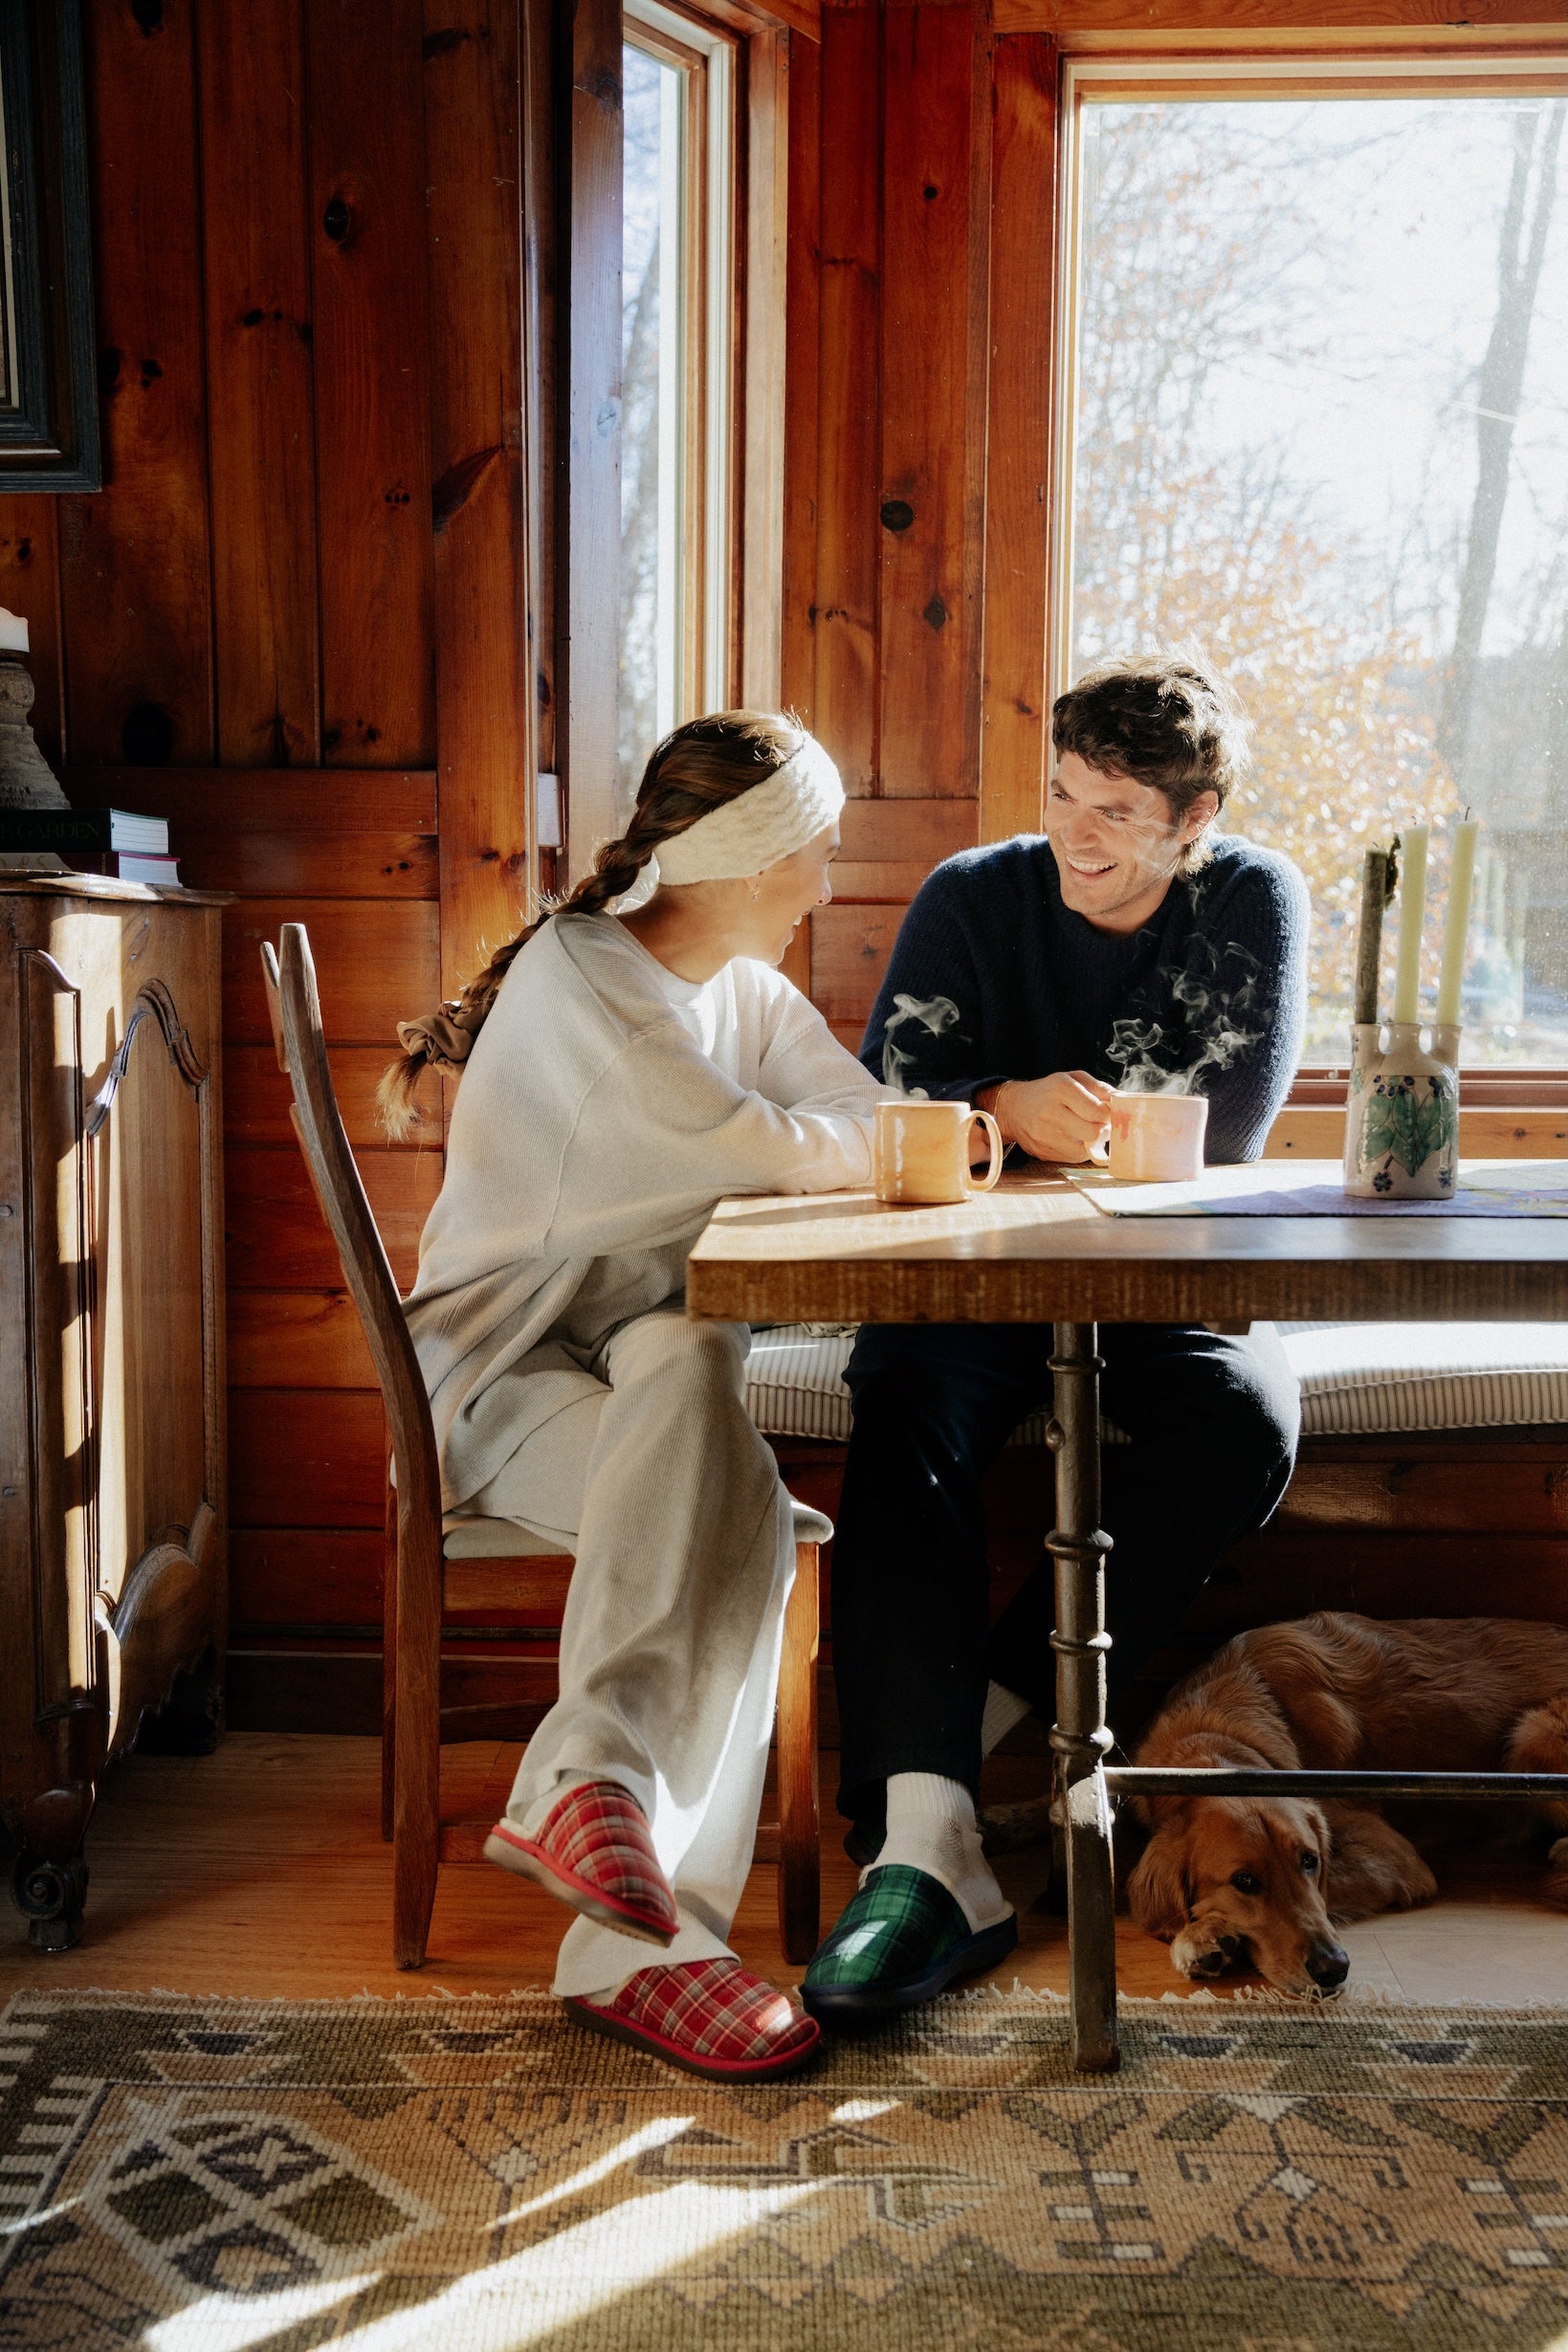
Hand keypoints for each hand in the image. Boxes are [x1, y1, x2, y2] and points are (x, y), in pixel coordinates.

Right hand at [981, 1071, 1115, 1163]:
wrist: (1014, 1109)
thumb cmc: (1049, 1092)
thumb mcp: (1072, 1079)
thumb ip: (1098, 1088)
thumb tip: (1120, 1100)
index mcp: (1060, 1090)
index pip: (1098, 1112)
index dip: (1108, 1115)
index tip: (1106, 1113)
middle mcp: (1050, 1113)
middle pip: (1092, 1132)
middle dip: (1102, 1129)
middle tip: (1100, 1124)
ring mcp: (1044, 1135)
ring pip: (1084, 1149)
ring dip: (1091, 1142)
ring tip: (1087, 1131)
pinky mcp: (1042, 1152)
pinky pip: (1072, 1157)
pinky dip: (1079, 1149)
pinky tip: (1074, 1139)